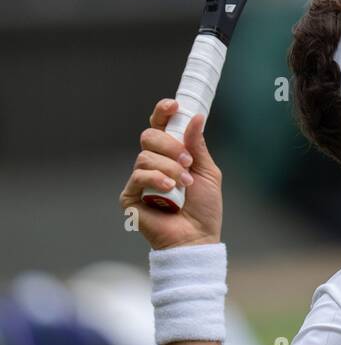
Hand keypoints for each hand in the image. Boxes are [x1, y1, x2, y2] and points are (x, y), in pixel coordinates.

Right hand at [120, 99, 222, 250]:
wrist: (197, 238)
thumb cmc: (204, 209)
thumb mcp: (206, 172)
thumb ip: (197, 145)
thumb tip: (195, 117)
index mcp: (170, 155)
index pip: (160, 126)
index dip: (163, 112)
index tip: (174, 106)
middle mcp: (152, 164)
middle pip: (149, 136)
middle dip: (171, 146)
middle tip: (188, 162)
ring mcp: (140, 180)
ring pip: (145, 156)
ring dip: (169, 168)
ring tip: (184, 184)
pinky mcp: (130, 196)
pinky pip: (138, 175)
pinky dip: (157, 179)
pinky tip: (169, 189)